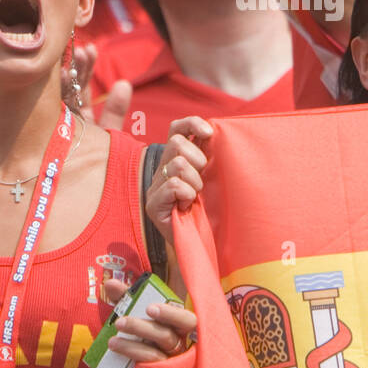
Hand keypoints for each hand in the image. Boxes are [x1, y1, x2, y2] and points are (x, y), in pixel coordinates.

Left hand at [103, 278, 197, 362]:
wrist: (141, 366)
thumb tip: (110, 284)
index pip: (185, 319)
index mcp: (179, 326)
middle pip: (167, 336)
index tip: (150, 308)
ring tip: (111, 340)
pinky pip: (145, 367)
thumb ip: (127, 298)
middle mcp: (178, 343)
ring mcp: (168, 362)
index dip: (171, 314)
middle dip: (143, 328)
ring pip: (154, 353)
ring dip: (131, 345)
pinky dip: (131, 357)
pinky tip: (117, 351)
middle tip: (121, 321)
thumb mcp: (137, 311)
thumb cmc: (144, 329)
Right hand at [144, 117, 213, 242]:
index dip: (191, 124)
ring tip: (195, 196)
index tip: (208, 132)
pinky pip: (174, 186)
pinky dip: (187, 195)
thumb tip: (214, 132)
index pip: (176, 128)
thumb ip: (209, 155)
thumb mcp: (211, 177)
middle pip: (177, 143)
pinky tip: (186, 206)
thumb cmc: (209, 210)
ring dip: (195, 182)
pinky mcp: (152, 204)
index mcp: (177, 159)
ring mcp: (154, 186)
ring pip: (178, 164)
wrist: (199, 243)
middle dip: (197, 160)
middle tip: (202, 181)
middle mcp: (162, 169)